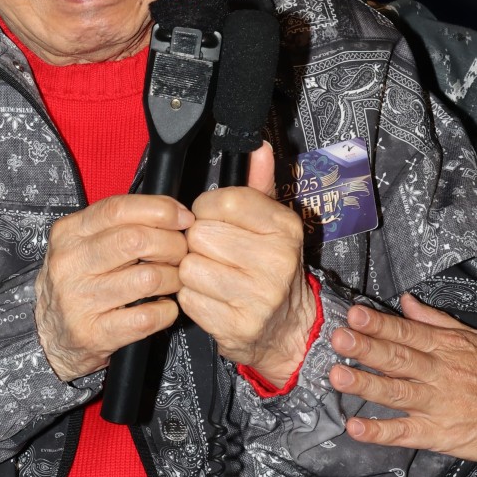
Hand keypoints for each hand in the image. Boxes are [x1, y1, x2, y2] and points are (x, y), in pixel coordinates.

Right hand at [35, 194, 192, 380]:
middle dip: (173, 244)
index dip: (159, 209)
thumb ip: (118, 226)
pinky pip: (147, 317)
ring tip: (173, 281)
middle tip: (181, 253)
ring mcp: (79, 300)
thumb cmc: (76, 285)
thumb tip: (172, 213)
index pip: (118, 209)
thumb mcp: (82, 246)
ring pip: (148, 278)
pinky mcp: (94, 334)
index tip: (183, 218)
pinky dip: (167, 311)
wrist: (48, 337)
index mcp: (68, 234)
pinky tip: (163, 307)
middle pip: (136, 240)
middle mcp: (69, 264)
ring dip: (174, 279)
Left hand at [178, 144, 315, 383]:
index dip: (206, 209)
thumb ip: (259, 185)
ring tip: (212, 275)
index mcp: (285, 228)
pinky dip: (192, 297)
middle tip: (214, 252)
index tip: (213, 219)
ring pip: (190, 266)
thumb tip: (258, 146)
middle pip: (201, 234)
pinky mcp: (237, 326)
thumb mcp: (273, 225)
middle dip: (198, 242)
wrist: (288, 330)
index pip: (223, 201)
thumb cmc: (271, 269)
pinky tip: (210, 296)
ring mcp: (258, 297)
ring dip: (192, 270)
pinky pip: (188, 298)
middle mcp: (277, 261)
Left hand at [328, 293, 476, 466]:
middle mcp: (439, 374)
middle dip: (366, 348)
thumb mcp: (476, 338)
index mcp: (447, 348)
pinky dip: (380, 432)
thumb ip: (436, 321)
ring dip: (365, 384)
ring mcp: (439, 405)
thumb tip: (405, 302)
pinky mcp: (441, 435)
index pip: (406, 333)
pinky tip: (355, 429)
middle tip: (338, 338)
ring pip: (396, 393)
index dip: (378, 324)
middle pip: (397, 359)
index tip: (354, 314)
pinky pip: (405, 433)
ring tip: (337, 375)